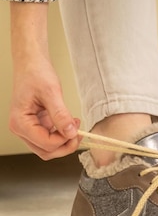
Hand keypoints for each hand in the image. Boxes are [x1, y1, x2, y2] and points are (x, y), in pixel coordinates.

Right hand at [9, 1, 80, 158]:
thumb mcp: (51, 92)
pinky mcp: (35, 125)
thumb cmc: (36, 73)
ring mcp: (27, 129)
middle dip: (65, 145)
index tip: (77, 130)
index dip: (63, 140)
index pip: (45, 143)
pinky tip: (69, 123)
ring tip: (75, 127)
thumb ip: (61, 114)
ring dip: (64, 142)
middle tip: (79, 133)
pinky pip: (49, 138)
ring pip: (47, 148)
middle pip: (46, 151)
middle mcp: (21, 128)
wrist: (31, 64)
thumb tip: (71, 132)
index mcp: (20, 122)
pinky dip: (61, 135)